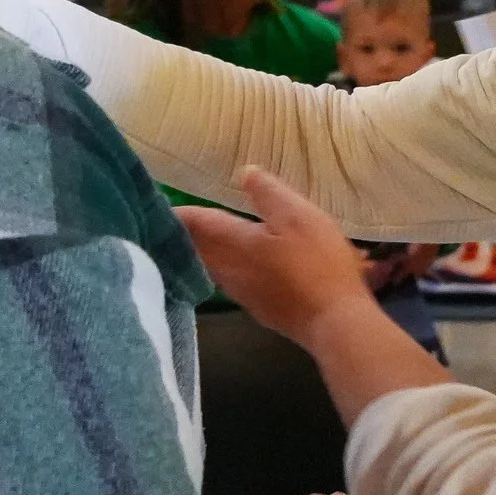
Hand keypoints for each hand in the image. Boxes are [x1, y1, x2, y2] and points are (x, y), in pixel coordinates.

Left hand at [181, 170, 373, 345]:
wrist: (334, 322)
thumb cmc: (316, 263)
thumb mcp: (298, 215)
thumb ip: (268, 192)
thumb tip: (244, 172)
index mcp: (234, 243)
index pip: (197, 223)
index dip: (181, 212)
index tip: (162, 204)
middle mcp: (229, 270)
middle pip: (198, 250)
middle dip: (186, 235)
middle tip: (175, 222)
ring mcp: (242, 294)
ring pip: (212, 268)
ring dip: (203, 253)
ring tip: (200, 240)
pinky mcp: (259, 309)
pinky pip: (230, 283)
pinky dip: (224, 269)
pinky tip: (237, 266)